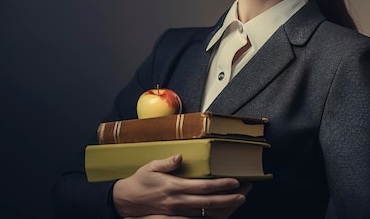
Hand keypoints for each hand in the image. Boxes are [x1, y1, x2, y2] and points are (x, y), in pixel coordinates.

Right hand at [113, 154, 250, 218]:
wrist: (125, 201)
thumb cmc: (140, 181)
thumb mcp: (150, 167)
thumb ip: (166, 163)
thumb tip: (180, 157)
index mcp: (174, 187)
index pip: (202, 187)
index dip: (220, 185)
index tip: (235, 182)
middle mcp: (178, 202)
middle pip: (208, 203)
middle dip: (228, 199)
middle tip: (244, 194)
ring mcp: (177, 212)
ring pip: (205, 213)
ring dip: (223, 208)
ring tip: (238, 201)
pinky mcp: (175, 218)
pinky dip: (211, 216)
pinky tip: (222, 211)